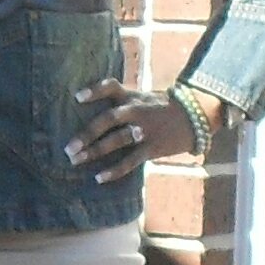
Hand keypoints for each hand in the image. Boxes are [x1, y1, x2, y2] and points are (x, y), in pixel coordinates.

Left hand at [64, 79, 220, 184]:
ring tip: (76, 160)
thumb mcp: (145, 97)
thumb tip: (94, 108)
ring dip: (95, 151)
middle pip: (109, 119)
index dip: (95, 91)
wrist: (195, 118)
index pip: (112, 87)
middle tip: (69, 147)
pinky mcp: (152, 148)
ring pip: (116, 141)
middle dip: (87, 133)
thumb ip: (124, 100)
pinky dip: (114, 170)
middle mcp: (137, 111)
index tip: (77, 97)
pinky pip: (130, 161)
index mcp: (133, 97)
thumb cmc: (163, 108)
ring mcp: (144, 130)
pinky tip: (99, 177)